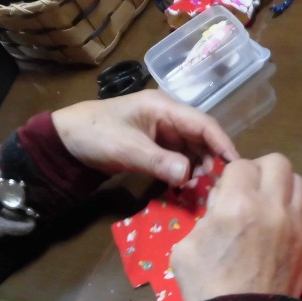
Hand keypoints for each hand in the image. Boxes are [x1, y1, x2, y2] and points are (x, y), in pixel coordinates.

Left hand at [51, 91, 238, 185]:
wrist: (64, 142)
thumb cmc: (94, 134)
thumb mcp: (127, 148)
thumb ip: (159, 162)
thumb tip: (189, 178)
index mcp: (164, 107)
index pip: (204, 124)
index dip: (223, 144)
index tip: (237, 167)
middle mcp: (168, 117)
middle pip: (202, 138)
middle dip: (212, 162)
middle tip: (219, 188)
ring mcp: (162, 133)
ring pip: (192, 152)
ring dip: (199, 171)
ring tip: (204, 193)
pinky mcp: (155, 148)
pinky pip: (179, 161)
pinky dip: (185, 175)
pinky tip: (188, 191)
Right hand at [171, 154, 301, 300]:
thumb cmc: (206, 287)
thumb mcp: (186, 246)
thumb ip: (205, 217)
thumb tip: (220, 206)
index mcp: (238, 204)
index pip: (240, 165)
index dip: (230, 176)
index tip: (225, 192)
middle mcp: (272, 208)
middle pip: (278, 163)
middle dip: (261, 171)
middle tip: (249, 190)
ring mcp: (295, 226)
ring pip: (299, 183)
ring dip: (282, 187)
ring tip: (268, 205)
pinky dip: (290, 214)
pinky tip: (275, 232)